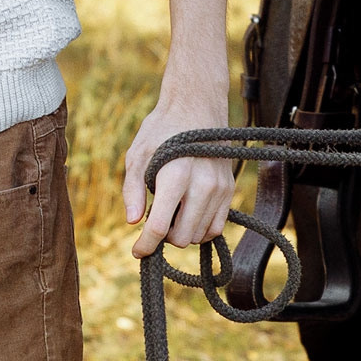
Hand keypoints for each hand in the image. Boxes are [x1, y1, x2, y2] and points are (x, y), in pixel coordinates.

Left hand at [122, 94, 238, 257]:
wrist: (197, 108)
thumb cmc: (162, 130)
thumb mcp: (138, 154)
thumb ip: (132, 189)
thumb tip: (132, 222)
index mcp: (175, 176)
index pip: (159, 226)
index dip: (145, 244)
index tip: (137, 251)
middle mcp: (202, 185)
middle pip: (182, 237)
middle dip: (164, 238)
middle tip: (154, 221)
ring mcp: (219, 189)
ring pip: (200, 236)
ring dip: (182, 233)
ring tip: (170, 213)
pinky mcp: (229, 191)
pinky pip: (216, 227)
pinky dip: (200, 229)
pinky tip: (186, 216)